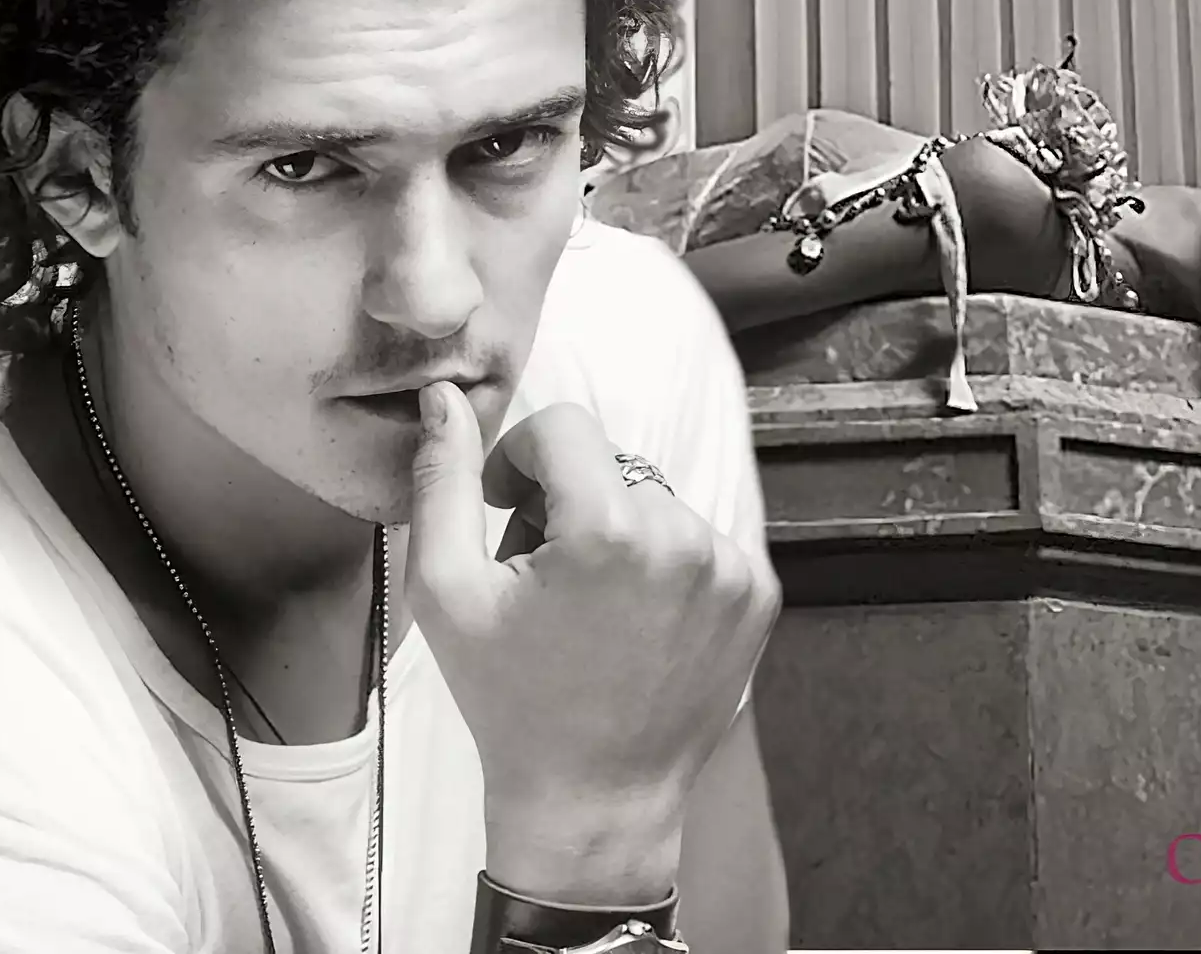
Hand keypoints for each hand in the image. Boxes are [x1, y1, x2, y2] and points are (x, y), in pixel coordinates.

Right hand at [406, 383, 780, 905]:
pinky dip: (666, 566)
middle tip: (544, 580)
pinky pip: (700, 541)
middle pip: (611, 466)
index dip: (520, 461)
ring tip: (591, 610)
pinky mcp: (758, 595)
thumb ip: (442, 481)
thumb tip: (443, 398)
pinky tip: (636, 625)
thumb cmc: (509, 702)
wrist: (594, 802)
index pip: (564, 427)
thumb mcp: (446, 592)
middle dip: (570, 504)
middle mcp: (683, 537)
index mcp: (609, 529)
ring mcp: (730, 569)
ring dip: (620, 534)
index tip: (505, 512)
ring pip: (656, 502)